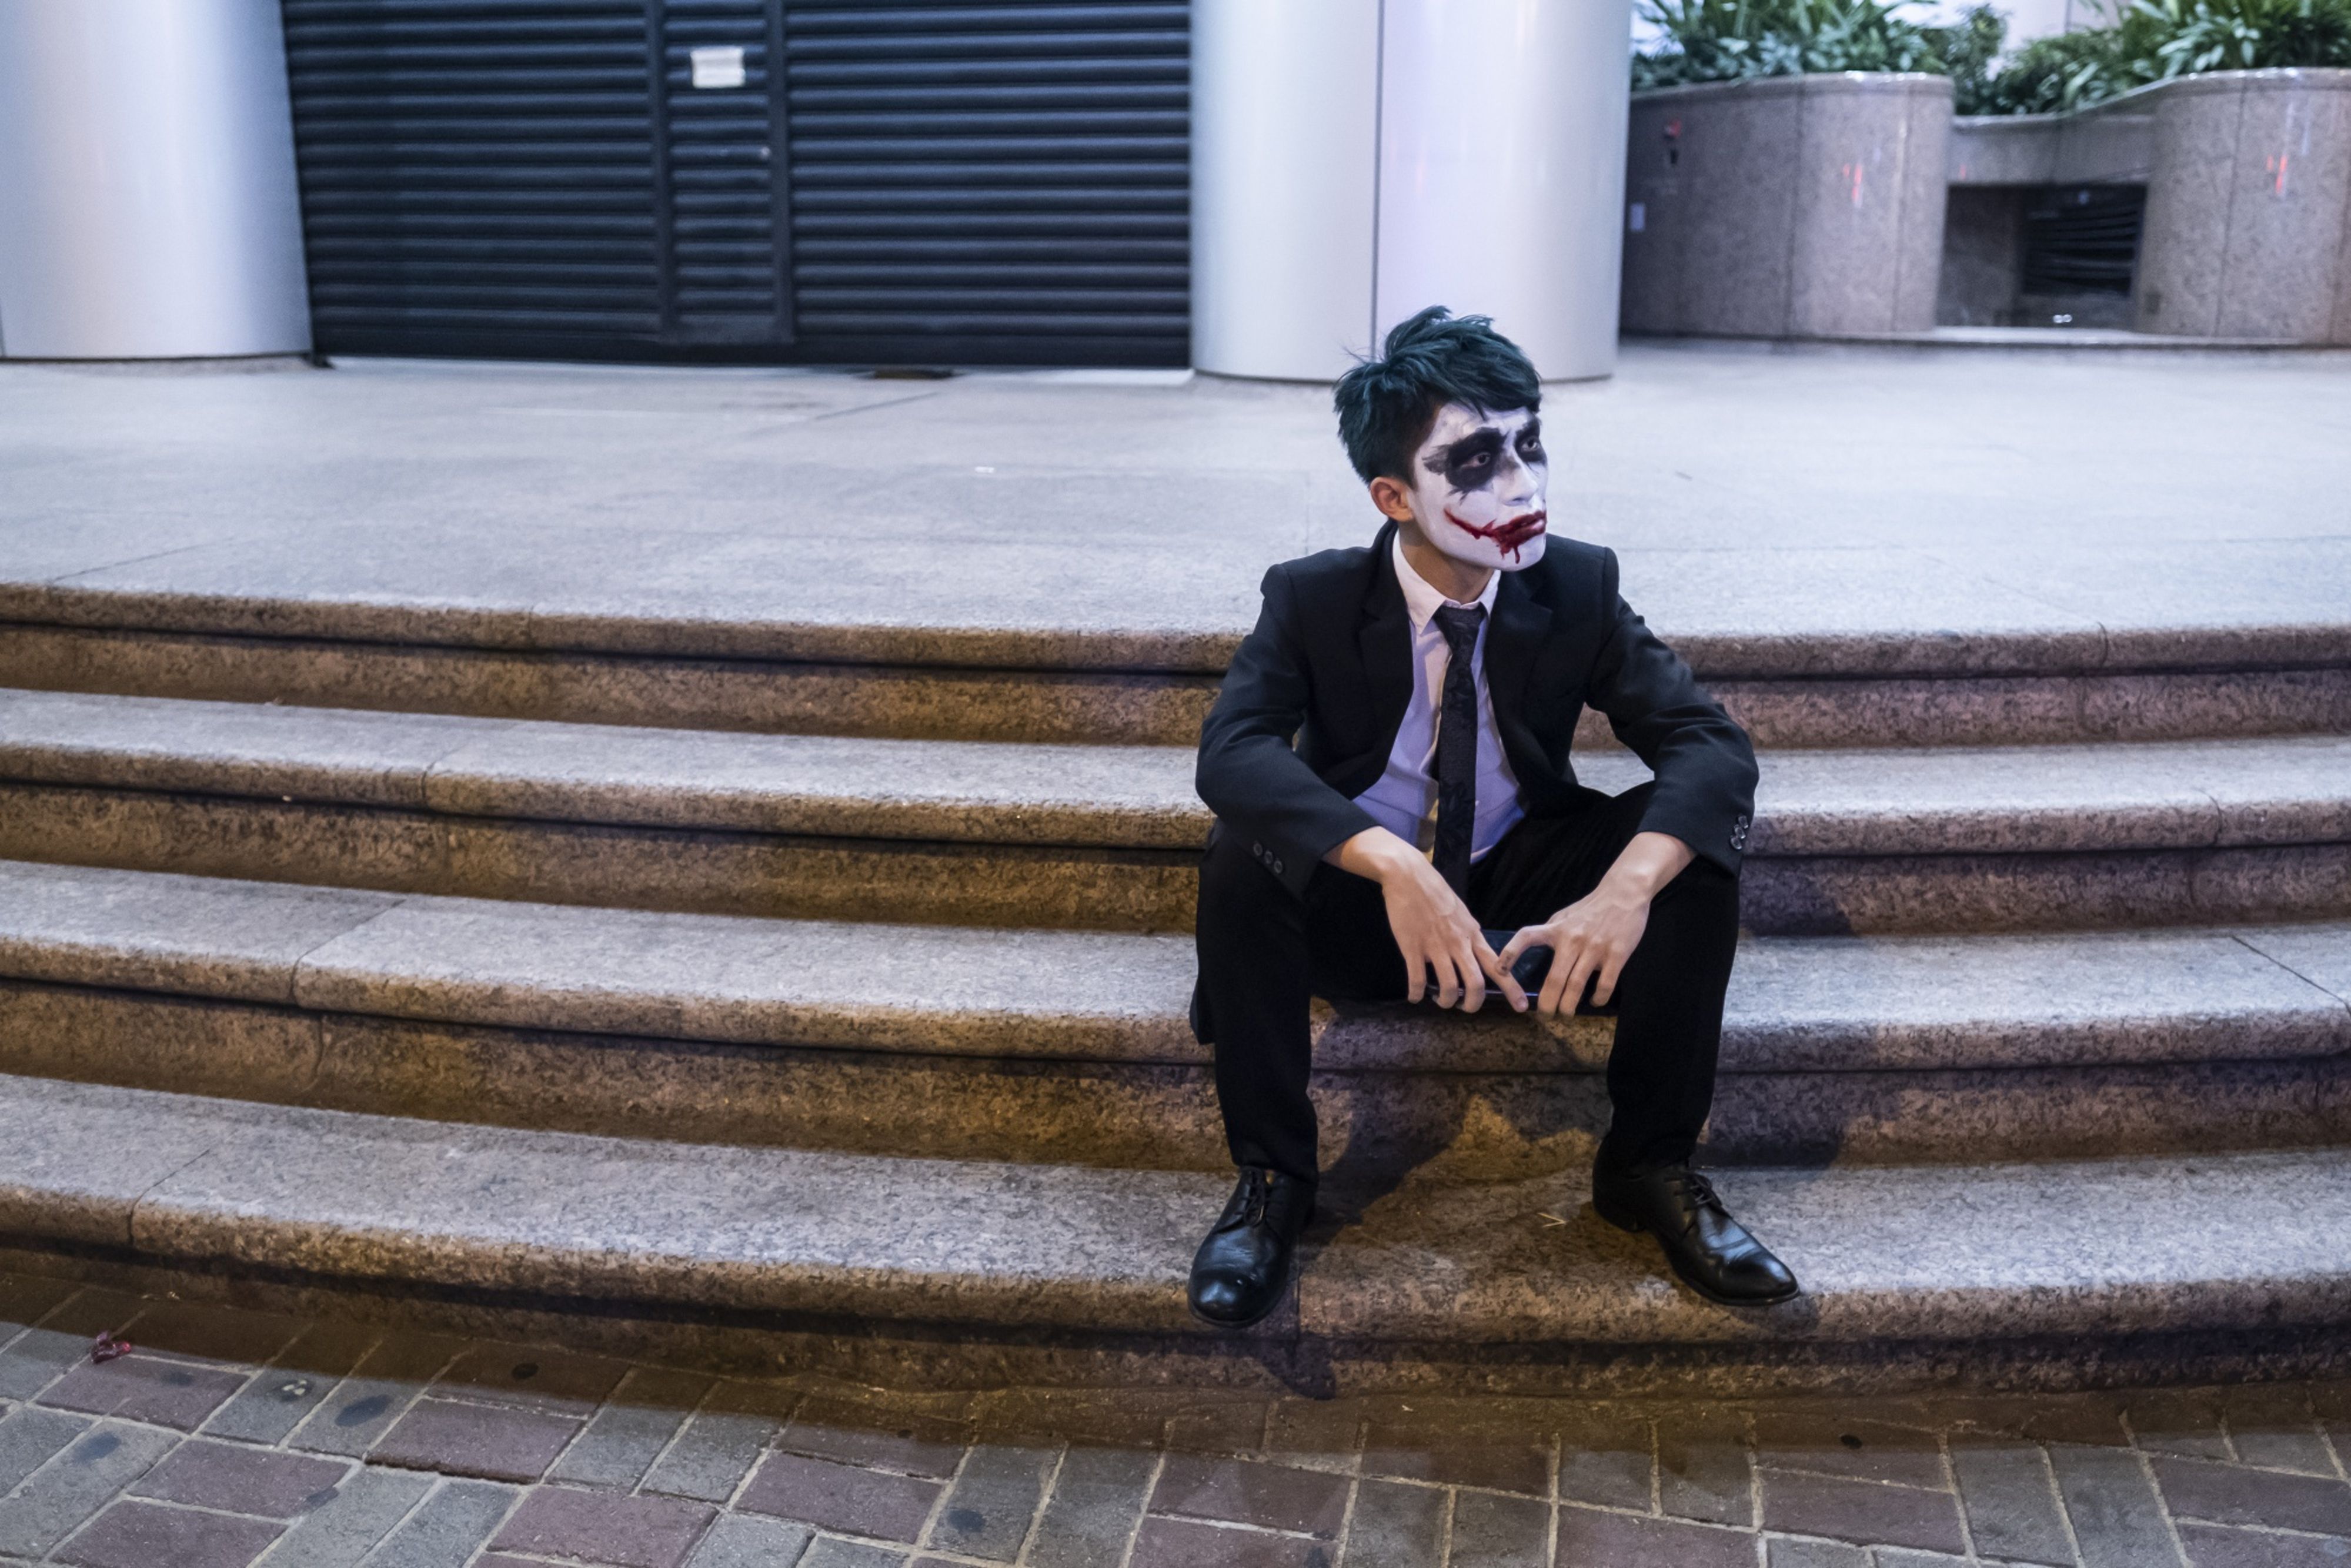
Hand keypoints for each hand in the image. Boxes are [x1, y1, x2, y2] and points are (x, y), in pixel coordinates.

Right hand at [1328, 828, 1524, 1012]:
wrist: (1409, 876)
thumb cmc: (1435, 892)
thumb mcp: (1462, 912)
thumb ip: (1469, 933)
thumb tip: (1475, 949)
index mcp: (1472, 934)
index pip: (1498, 965)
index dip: (1512, 988)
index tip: (1521, 1006)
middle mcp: (1458, 943)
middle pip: (1475, 983)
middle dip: (1472, 1004)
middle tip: (1465, 1008)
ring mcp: (1436, 946)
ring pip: (1448, 986)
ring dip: (1445, 1001)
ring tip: (1440, 1001)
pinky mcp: (1413, 947)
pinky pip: (1417, 979)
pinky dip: (1416, 993)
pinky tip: (1414, 997)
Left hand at [1496, 831, 1692, 1016]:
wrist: (1624, 893)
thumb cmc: (1591, 908)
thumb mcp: (1565, 916)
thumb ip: (1550, 931)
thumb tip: (1534, 948)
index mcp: (1556, 929)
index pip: (1527, 937)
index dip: (1511, 953)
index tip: (1500, 970)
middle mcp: (1573, 939)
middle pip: (1555, 979)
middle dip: (1547, 1003)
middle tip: (1545, 1015)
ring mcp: (1595, 947)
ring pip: (1576, 986)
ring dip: (1569, 1006)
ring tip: (1565, 1014)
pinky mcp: (1616, 954)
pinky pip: (1605, 985)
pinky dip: (1598, 998)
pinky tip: (1595, 1001)